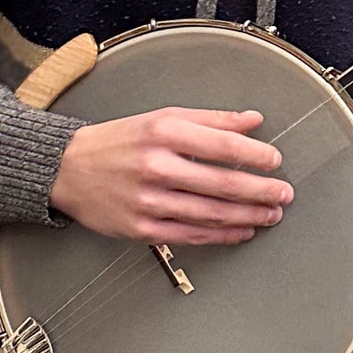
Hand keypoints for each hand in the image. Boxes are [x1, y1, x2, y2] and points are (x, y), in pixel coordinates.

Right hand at [49, 107, 292, 246]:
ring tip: (270, 214)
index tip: (275, 160)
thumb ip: (211, 120)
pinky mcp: (142, 229)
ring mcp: (149, 201)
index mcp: (164, 133)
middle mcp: (156, 167)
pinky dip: (222, 235)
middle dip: (261, 191)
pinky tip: (242, 231)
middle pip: (222, 184)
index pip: (223, 146)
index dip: (256, 155)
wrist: (68, 169)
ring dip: (248, 216)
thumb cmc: (119, 141)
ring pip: (211, 213)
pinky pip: (192, 235)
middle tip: (284, 194)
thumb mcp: (163, 117)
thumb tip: (253, 120)